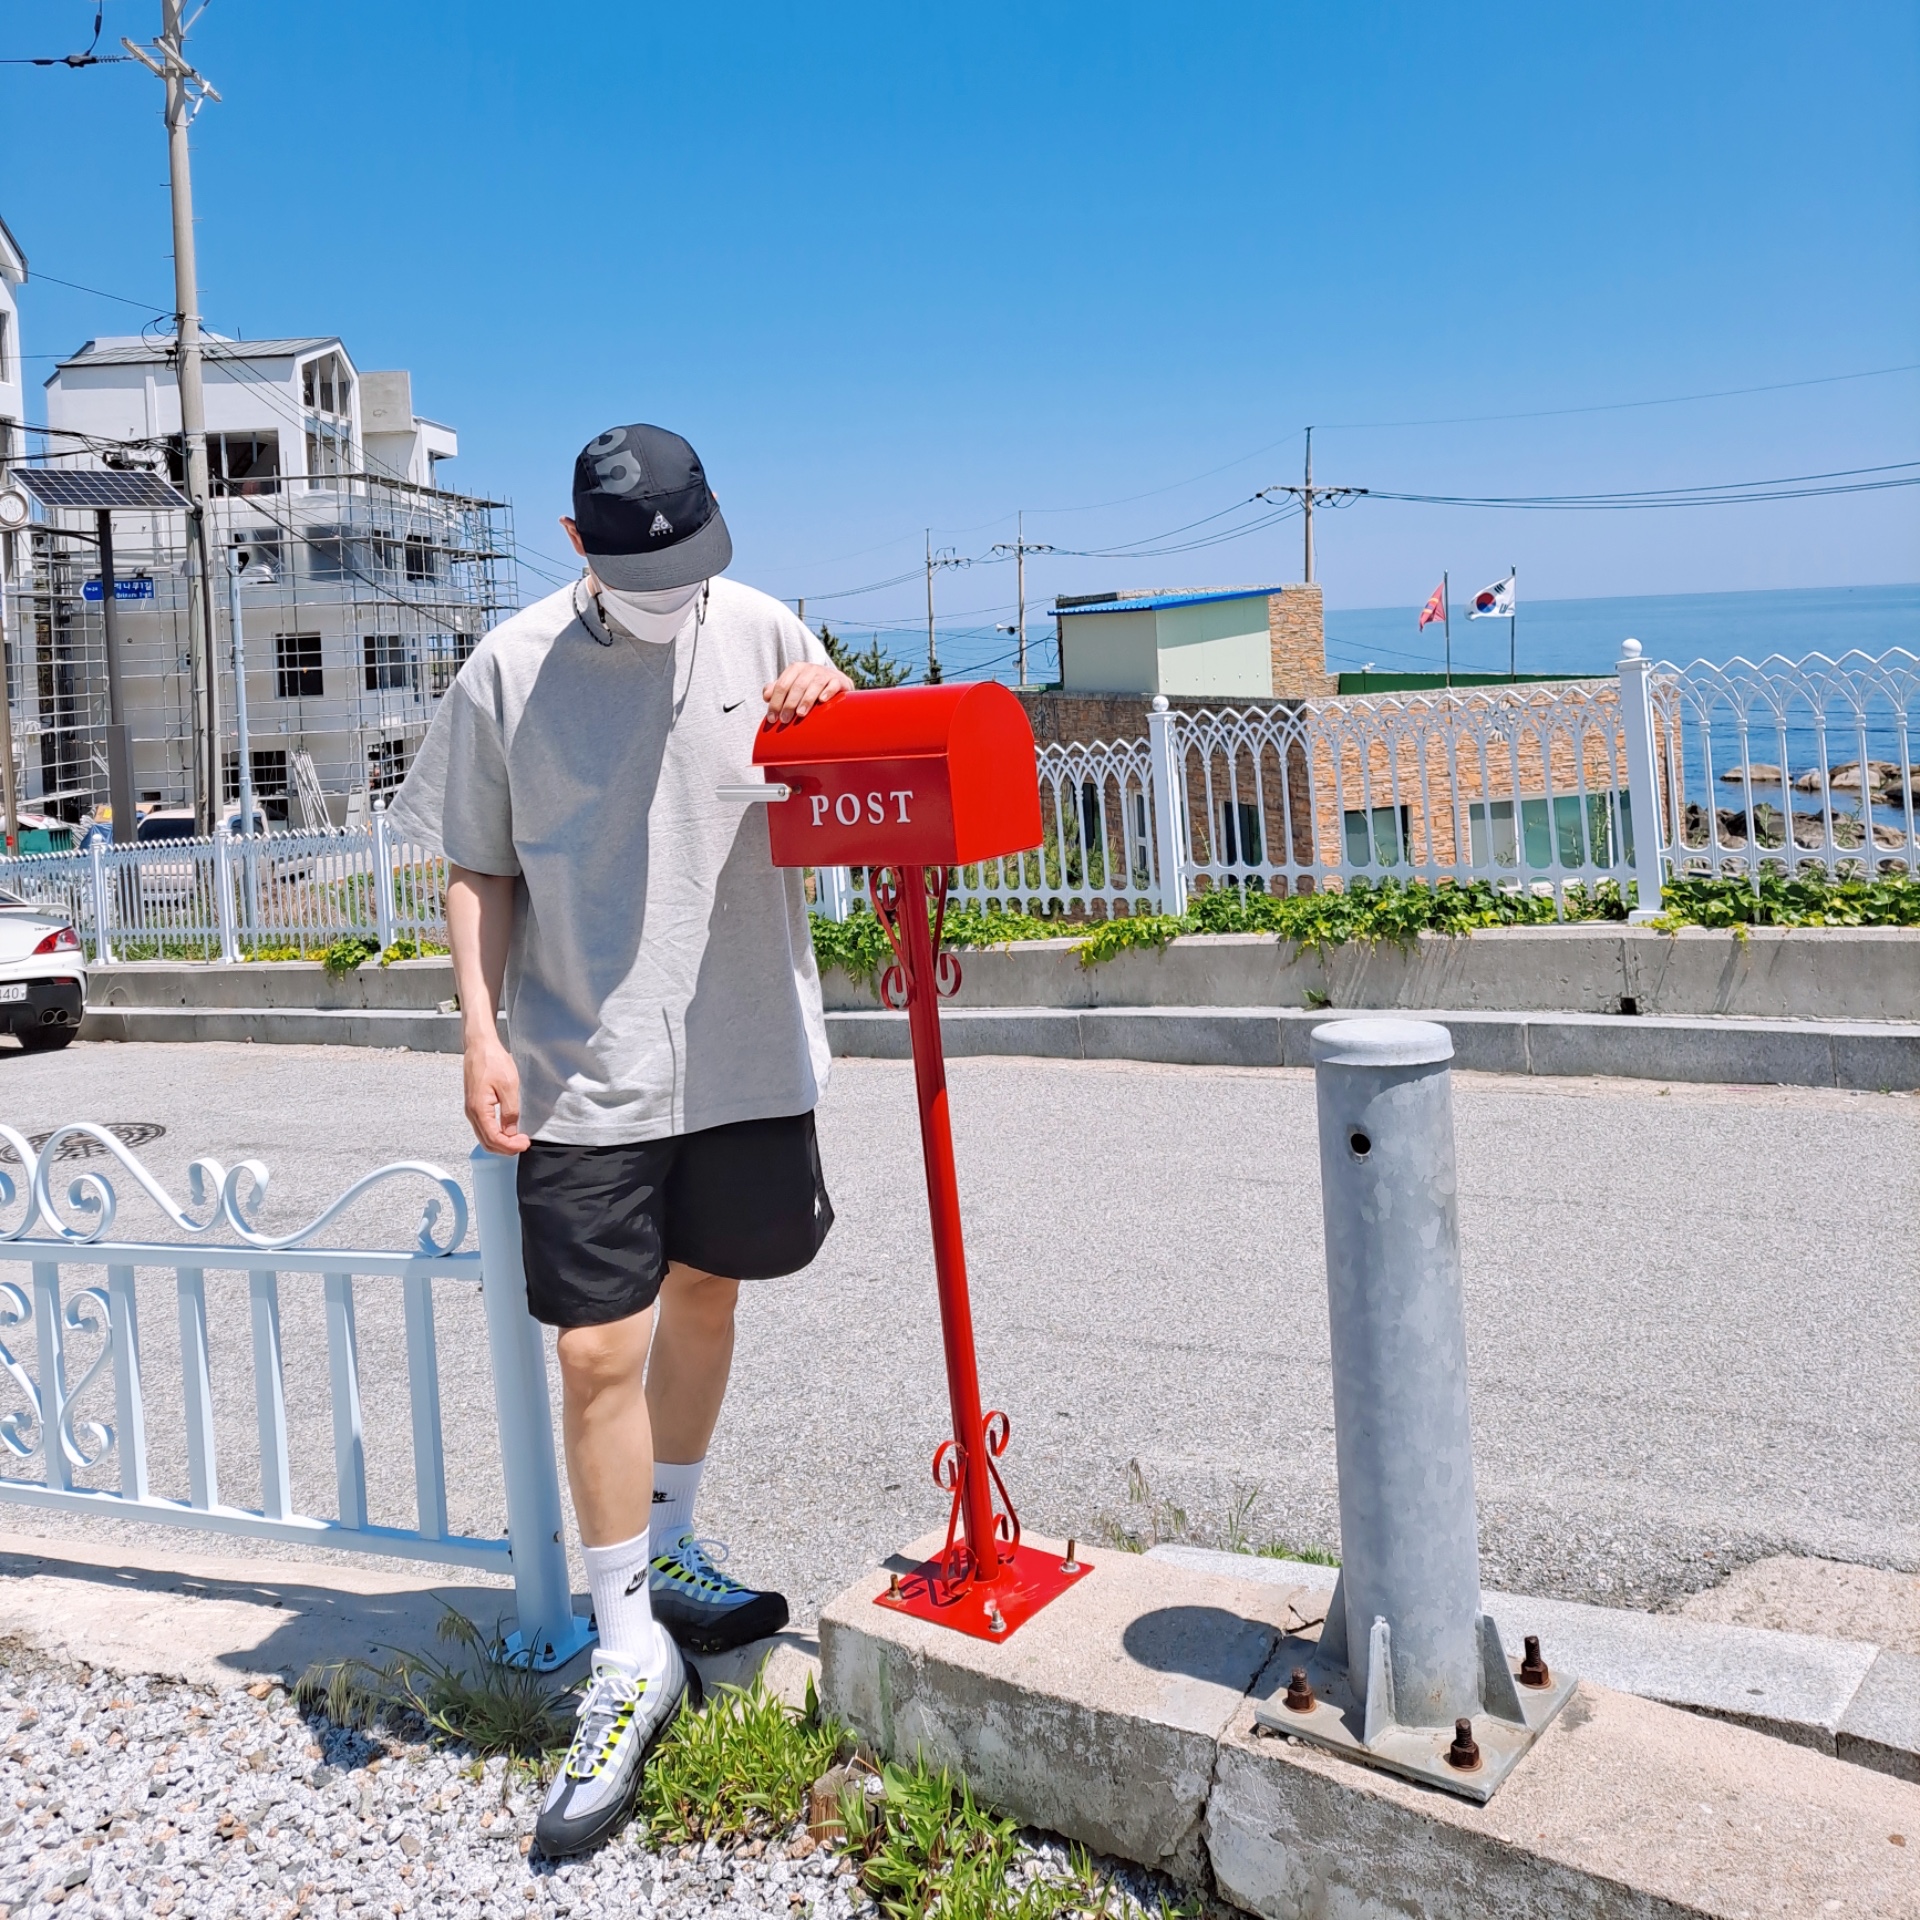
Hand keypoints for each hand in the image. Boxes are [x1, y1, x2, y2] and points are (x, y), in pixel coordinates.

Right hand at [464, 1038, 530, 1153]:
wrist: (480, 1046)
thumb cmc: (492, 1061)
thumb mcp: (509, 1086)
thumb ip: (510, 1112)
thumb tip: (511, 1132)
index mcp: (478, 1109)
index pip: (493, 1138)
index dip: (510, 1146)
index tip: (525, 1144)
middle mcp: (472, 1113)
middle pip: (487, 1142)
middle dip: (506, 1148)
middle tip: (524, 1144)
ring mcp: (472, 1109)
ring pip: (485, 1136)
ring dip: (501, 1142)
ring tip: (519, 1139)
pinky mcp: (475, 1105)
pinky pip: (484, 1127)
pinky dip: (496, 1133)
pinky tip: (509, 1130)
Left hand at [762, 660, 853, 724]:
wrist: (835, 681)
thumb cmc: (808, 687)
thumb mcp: (791, 686)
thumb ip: (776, 690)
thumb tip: (766, 696)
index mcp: (795, 669)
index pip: (782, 685)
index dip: (775, 702)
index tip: (772, 719)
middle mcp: (809, 669)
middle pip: (797, 686)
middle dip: (789, 704)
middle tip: (785, 720)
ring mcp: (824, 673)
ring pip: (814, 685)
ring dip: (806, 699)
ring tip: (800, 714)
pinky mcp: (838, 680)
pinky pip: (833, 685)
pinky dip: (828, 692)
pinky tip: (822, 700)